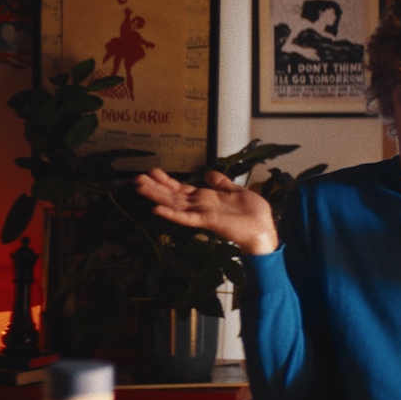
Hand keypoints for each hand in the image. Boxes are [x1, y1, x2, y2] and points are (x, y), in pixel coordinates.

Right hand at [135, 169, 278, 255]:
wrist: (263, 228)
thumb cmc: (253, 213)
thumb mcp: (236, 191)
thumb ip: (221, 183)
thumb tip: (208, 173)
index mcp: (206, 199)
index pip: (182, 189)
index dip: (167, 181)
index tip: (153, 171)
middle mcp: (200, 206)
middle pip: (173, 196)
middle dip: (155, 187)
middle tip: (137, 178)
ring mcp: (202, 214)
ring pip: (175, 204)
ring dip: (157, 196)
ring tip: (140, 188)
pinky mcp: (207, 221)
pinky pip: (186, 218)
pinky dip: (171, 214)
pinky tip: (156, 209)